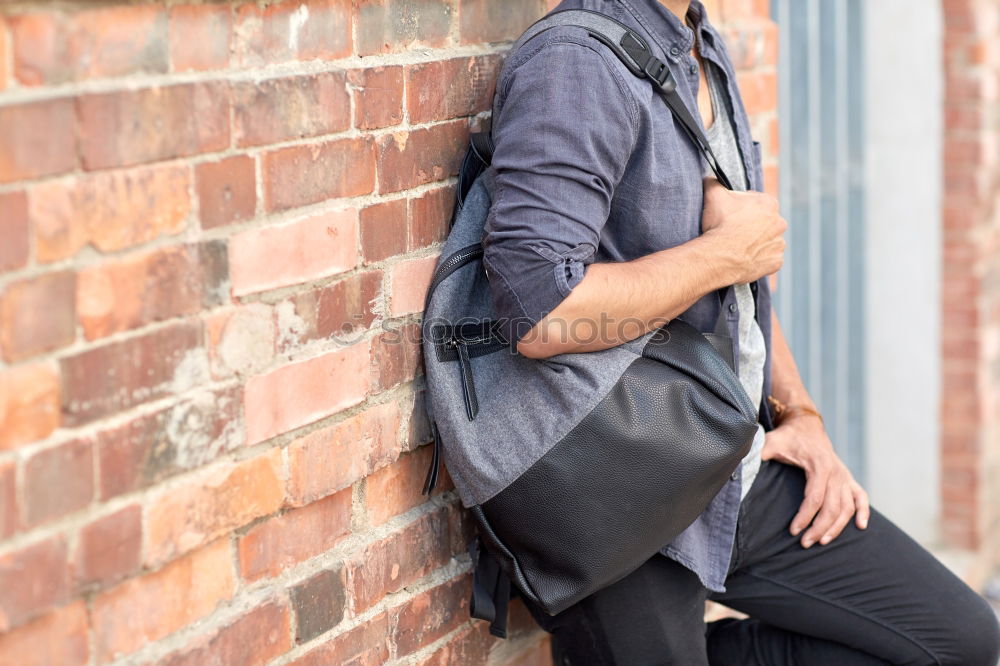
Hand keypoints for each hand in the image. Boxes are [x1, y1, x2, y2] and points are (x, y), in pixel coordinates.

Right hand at [700, 178, 786, 283]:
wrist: (721, 256)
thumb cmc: (720, 224)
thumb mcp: (713, 195)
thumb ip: (714, 183)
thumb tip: (710, 178)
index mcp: (768, 203)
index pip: (756, 202)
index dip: (741, 208)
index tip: (731, 215)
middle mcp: (779, 222)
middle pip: (764, 222)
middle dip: (752, 226)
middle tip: (734, 232)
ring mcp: (779, 244)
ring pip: (768, 241)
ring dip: (757, 243)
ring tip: (738, 248)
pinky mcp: (775, 262)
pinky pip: (769, 260)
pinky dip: (759, 260)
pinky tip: (745, 259)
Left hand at [761, 412, 870, 547]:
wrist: (805, 426)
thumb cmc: (787, 438)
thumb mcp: (770, 442)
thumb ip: (758, 454)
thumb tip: (739, 464)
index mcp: (819, 464)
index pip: (814, 497)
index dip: (804, 517)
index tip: (793, 531)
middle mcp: (835, 471)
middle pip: (832, 507)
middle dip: (819, 528)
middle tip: (805, 543)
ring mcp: (844, 475)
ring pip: (847, 507)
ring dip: (837, 527)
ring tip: (822, 541)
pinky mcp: (848, 478)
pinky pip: (861, 497)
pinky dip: (863, 511)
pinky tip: (861, 526)